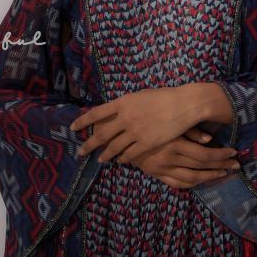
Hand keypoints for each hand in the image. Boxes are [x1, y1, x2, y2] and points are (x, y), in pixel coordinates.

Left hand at [71, 88, 199, 163]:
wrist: (183, 104)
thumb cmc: (164, 96)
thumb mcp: (141, 95)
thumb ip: (127, 104)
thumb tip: (116, 110)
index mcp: (123, 102)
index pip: (96, 113)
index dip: (83, 121)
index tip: (73, 127)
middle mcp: (125, 118)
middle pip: (102, 134)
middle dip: (89, 145)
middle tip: (80, 152)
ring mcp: (135, 132)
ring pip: (114, 147)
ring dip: (105, 155)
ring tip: (99, 160)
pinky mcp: (146, 143)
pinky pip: (130, 154)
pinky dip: (123, 158)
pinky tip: (120, 161)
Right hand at [130, 126, 240, 189]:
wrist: (120, 132)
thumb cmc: (147, 119)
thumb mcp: (169, 120)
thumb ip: (189, 130)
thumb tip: (209, 138)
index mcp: (174, 144)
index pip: (204, 155)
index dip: (221, 155)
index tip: (233, 153)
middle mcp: (169, 159)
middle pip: (201, 167)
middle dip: (221, 166)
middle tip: (236, 165)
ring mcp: (162, 169)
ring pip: (192, 179)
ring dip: (210, 177)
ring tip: (224, 173)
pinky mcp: (156, 175)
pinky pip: (177, 183)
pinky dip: (192, 184)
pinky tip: (202, 180)